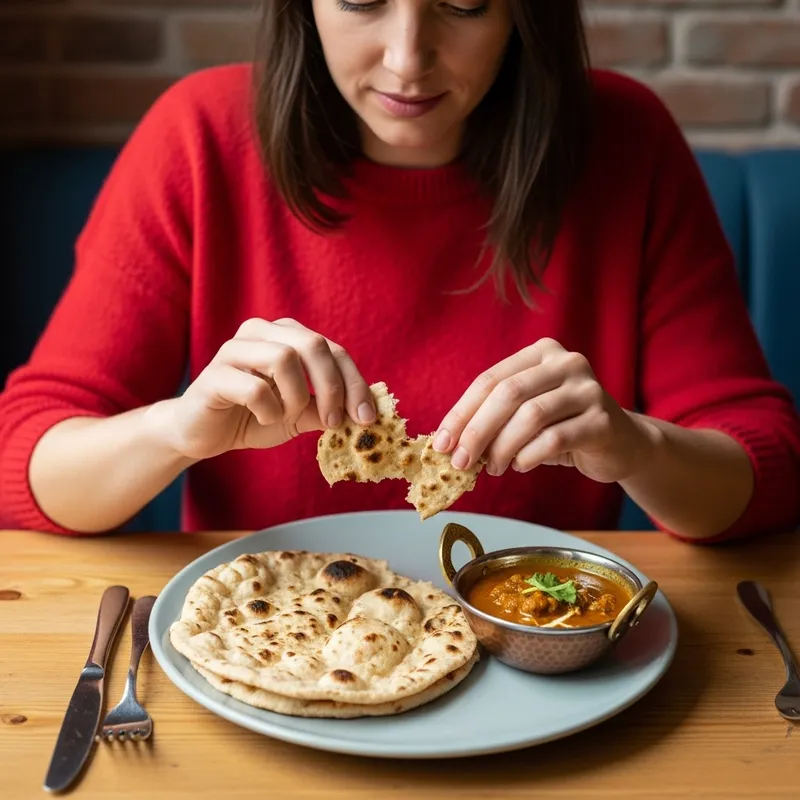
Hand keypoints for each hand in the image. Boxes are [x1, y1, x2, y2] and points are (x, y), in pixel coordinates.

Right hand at [154, 318, 375, 460]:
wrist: (204, 433)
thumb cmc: (253, 416)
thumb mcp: (300, 415)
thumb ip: (327, 409)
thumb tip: (365, 414)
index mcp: (287, 335)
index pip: (334, 350)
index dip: (355, 383)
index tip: (366, 417)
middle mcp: (262, 332)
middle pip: (313, 344)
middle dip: (332, 387)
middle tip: (335, 422)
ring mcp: (235, 349)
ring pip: (283, 358)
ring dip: (296, 397)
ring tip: (288, 416)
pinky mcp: (214, 374)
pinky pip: (254, 387)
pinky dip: (268, 409)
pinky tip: (262, 417)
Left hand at [432, 338, 653, 483]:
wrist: (623, 444)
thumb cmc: (563, 428)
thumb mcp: (527, 415)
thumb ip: (494, 419)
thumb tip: (449, 444)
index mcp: (541, 353)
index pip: (490, 380)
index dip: (461, 412)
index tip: (441, 443)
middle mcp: (566, 362)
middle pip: (508, 394)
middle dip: (477, 431)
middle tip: (460, 461)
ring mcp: (588, 389)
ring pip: (530, 416)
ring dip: (502, 447)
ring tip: (493, 468)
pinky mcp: (603, 420)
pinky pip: (554, 439)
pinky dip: (529, 456)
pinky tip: (520, 466)